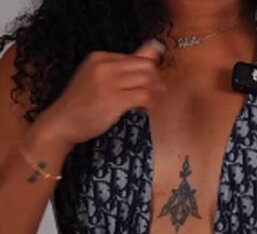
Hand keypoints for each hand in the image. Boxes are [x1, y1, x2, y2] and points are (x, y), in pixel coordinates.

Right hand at [34, 38, 166, 149]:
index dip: (149, 73)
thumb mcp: (98, 78)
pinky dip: (148, 104)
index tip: (148, 86)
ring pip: (148, 80)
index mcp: (100, 57)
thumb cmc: (81, 104)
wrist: (62, 122)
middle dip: (156, 82)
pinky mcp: (114, 99)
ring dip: (153, 94)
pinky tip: (140, 110)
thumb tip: (153, 50)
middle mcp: (105, 65)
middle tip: (153, 95)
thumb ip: (122, 68)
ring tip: (145, 104)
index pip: (139, 57)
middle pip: (147, 66)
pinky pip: (144, 96)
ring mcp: (109, 82)